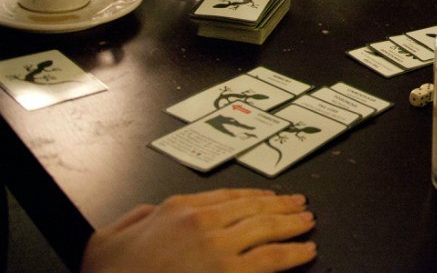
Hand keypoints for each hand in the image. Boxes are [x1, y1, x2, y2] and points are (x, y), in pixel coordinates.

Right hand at [80, 188, 316, 272]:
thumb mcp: (108, 239)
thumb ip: (136, 219)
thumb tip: (150, 213)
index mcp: (176, 209)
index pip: (226, 197)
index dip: (252, 197)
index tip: (268, 197)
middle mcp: (201, 222)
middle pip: (253, 209)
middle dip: (281, 206)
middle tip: (300, 205)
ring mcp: (217, 248)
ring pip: (267, 229)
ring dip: (292, 225)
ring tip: (308, 224)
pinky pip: (270, 260)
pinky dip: (293, 254)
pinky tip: (306, 252)